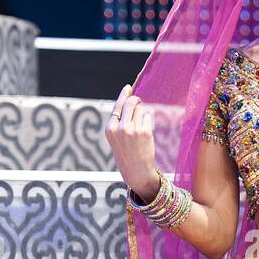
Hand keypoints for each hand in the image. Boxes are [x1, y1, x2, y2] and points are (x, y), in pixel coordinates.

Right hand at [105, 84, 159, 200]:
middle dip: (136, 100)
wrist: (136, 171)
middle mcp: (120, 128)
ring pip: (140, 109)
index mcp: (110, 129)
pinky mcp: (145, 132)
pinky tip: (145, 130)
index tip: (128, 87)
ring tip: (140, 126)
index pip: (117, 106)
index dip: (123, 95)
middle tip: (139, 101)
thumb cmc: (126, 154)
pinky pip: (148, 117)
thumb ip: (120, 121)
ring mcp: (133, 129)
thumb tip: (130, 102)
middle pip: (130, 104)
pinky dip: (147, 120)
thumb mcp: (116, 138)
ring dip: (142, 113)